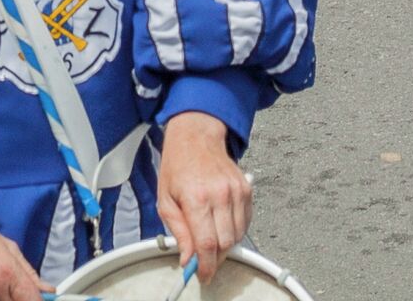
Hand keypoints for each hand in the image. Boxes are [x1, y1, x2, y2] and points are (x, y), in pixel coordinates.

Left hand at [154, 113, 253, 282]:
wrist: (196, 137)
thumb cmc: (178, 166)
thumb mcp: (165, 200)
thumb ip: (178, 232)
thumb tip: (187, 258)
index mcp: (196, 198)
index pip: (207, 243)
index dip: (206, 265)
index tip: (203, 275)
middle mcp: (219, 195)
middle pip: (225, 243)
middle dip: (215, 257)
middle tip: (205, 258)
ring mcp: (236, 191)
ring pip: (237, 235)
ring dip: (225, 244)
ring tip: (211, 236)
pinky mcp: (246, 189)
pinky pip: (246, 222)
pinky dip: (235, 230)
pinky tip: (221, 222)